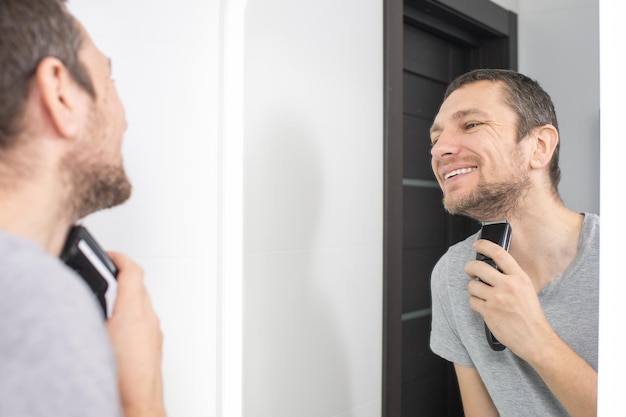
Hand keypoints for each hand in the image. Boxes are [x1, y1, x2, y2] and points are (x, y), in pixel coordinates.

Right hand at [106, 252, 165, 416]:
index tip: (110, 254)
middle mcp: (149, 319)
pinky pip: (146, 320)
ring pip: (143, 303)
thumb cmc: (121, 381)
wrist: (140, 404)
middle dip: (122, 277)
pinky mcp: (157, 344)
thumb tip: (83, 305)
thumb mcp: (93, 340)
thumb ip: (91, 316)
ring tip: (109, 300)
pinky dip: (134, 315)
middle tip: (106, 274)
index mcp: (133, 313)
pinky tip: (118, 327)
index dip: (119, 257)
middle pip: (139, 285)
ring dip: (128, 297)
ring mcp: (155, 331)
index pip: (132, 271)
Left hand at [464, 239, 553, 360]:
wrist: (535, 338)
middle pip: (478, 267)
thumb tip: (492, 267)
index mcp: (519, 277)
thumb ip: (511, 277)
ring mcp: (497, 298)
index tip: (477, 244)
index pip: (499, 253)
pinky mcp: (489, 311)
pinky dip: (475, 304)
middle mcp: (508, 285)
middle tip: (470, 271)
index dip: (484, 245)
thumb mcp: (526, 289)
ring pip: (472, 285)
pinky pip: (472, 301)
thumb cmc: (531, 315)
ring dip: (474, 290)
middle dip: (469, 267)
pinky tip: (484, 307)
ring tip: (482, 295)